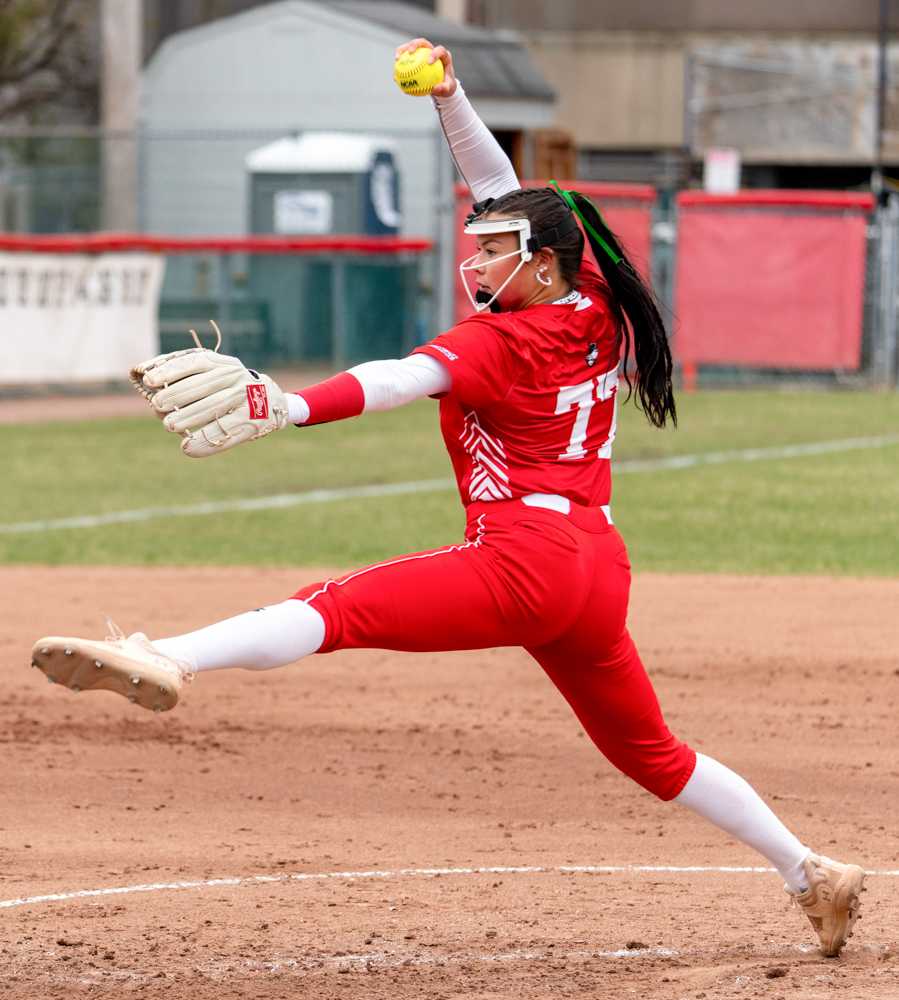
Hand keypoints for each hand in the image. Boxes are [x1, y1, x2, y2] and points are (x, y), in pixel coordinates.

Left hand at [130, 347, 288, 457]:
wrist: (273, 401)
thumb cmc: (229, 388)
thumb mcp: (214, 373)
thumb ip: (185, 375)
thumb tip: (146, 379)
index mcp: (222, 364)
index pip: (195, 363)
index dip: (171, 370)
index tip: (149, 380)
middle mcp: (236, 378)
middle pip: (204, 386)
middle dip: (177, 395)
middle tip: (157, 406)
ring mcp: (246, 399)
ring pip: (215, 407)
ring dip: (189, 417)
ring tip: (169, 425)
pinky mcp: (252, 421)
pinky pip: (227, 430)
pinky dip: (206, 440)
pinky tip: (188, 447)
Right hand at [395, 37, 457, 97]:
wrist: (442, 85)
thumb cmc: (446, 86)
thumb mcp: (448, 90)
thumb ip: (444, 89)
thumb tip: (434, 89)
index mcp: (443, 55)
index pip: (439, 50)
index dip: (434, 53)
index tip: (428, 63)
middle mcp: (432, 50)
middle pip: (423, 42)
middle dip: (415, 44)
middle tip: (410, 52)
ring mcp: (423, 52)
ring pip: (411, 47)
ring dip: (402, 50)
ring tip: (397, 59)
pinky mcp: (415, 58)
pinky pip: (405, 59)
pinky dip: (400, 65)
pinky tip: (395, 75)